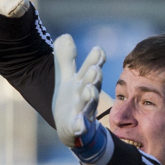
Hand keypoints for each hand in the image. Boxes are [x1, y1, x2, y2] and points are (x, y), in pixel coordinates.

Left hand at [52, 34, 105, 149]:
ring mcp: (82, 112)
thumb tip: (65, 35)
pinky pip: (79, 127)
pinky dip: (80, 126)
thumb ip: (65, 58)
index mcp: (84, 82)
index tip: (98, 50)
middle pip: (92, 85)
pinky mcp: (76, 128)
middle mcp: (86, 96)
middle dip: (94, 78)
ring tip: (89, 90)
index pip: (90, 68)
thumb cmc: (71, 100)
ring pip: (88, 105)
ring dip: (90, 98)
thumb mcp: (65, 77)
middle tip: (95, 69)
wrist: (71, 129)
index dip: (95, 60)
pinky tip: (79, 124)